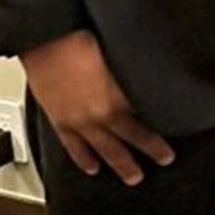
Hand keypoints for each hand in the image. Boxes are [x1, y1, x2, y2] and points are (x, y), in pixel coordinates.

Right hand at [20, 30, 174, 184]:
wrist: (44, 37)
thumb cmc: (80, 39)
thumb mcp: (118, 54)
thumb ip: (134, 73)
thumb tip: (151, 78)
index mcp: (116, 98)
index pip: (144, 122)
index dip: (159, 134)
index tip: (171, 145)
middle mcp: (98, 114)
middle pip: (128, 140)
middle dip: (147, 153)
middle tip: (162, 161)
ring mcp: (77, 120)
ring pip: (103, 149)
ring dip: (119, 164)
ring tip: (133, 177)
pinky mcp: (58, 120)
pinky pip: (73, 147)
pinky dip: (83, 159)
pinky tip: (91, 167)